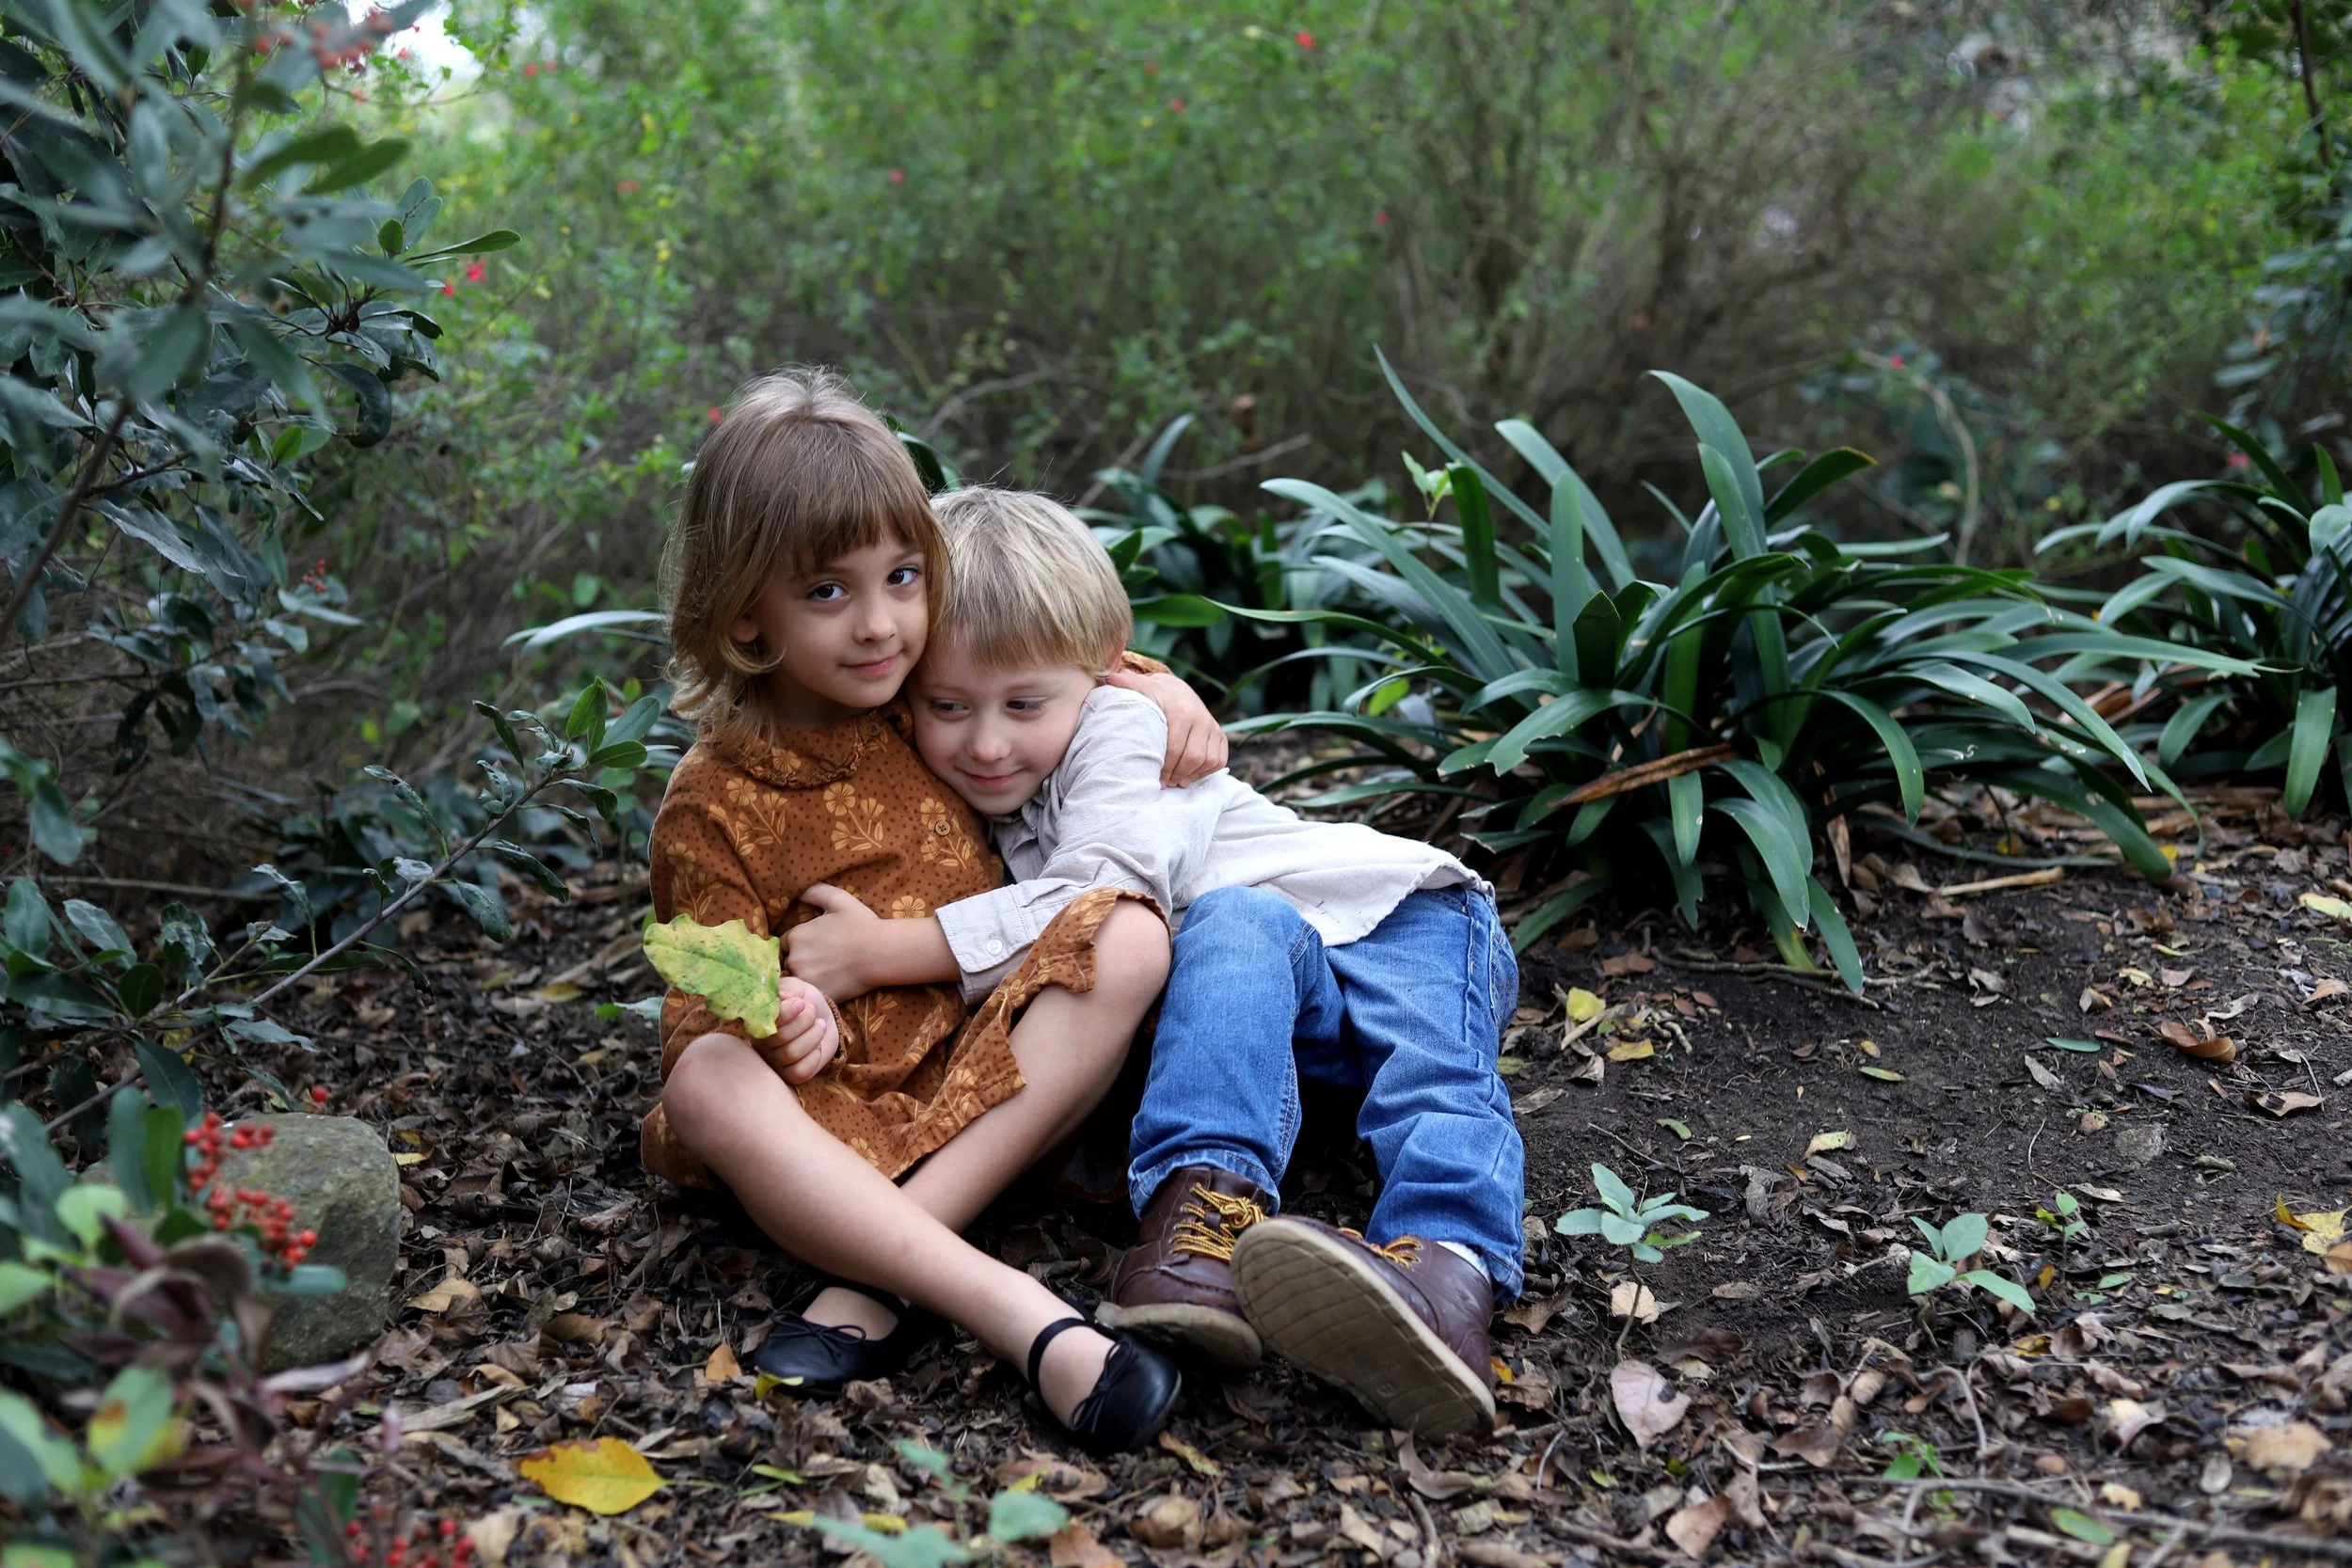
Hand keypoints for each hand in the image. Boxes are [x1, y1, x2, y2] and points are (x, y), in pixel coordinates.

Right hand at [760, 976, 839, 1083]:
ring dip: (813, 1036)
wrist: (822, 1016)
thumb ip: (785, 991)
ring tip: (820, 1025)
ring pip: (791, 1054)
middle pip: (780, 1038)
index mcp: (758, 1021)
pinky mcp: (790, 1075)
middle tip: (812, 1011)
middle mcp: (761, 1044)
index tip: (801, 1003)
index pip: (766, 1022)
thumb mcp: (795, 989)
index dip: (786, 1013)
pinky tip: (818, 1047)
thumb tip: (779, 998)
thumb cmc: (804, 1001)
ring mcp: (775, 1062)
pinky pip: (800, 1071)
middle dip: (804, 1021)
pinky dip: (814, 1056)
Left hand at [783, 882, 879, 1000]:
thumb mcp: (838, 899)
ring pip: (797, 982)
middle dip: (800, 963)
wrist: (881, 952)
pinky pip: (809, 996)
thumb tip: (799, 891)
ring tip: (826, 976)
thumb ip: (815, 892)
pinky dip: (815, 993)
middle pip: (788, 964)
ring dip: (806, 979)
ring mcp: (805, 979)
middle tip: (821, 963)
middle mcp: (794, 959)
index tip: (813, 948)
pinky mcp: (817, 995)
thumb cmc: (861, 924)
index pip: (784, 945)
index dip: (797, 947)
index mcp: (796, 936)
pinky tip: (831, 986)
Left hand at [1107, 668, 1227, 784]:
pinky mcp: (1220, 734)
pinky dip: (1207, 771)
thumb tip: (1109, 678)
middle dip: (1178, 774)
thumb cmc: (1153, 696)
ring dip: (1193, 775)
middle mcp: (1202, 718)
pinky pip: (1220, 759)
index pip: (1175, 747)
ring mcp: (1213, 726)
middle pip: (1194, 757)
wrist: (1176, 690)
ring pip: (1209, 760)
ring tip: (1177, 782)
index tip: (1156, 779)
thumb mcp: (1140, 688)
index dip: (1166, 767)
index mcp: (1181, 711)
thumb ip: (1126, 684)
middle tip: (1165, 783)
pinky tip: (1191, 775)